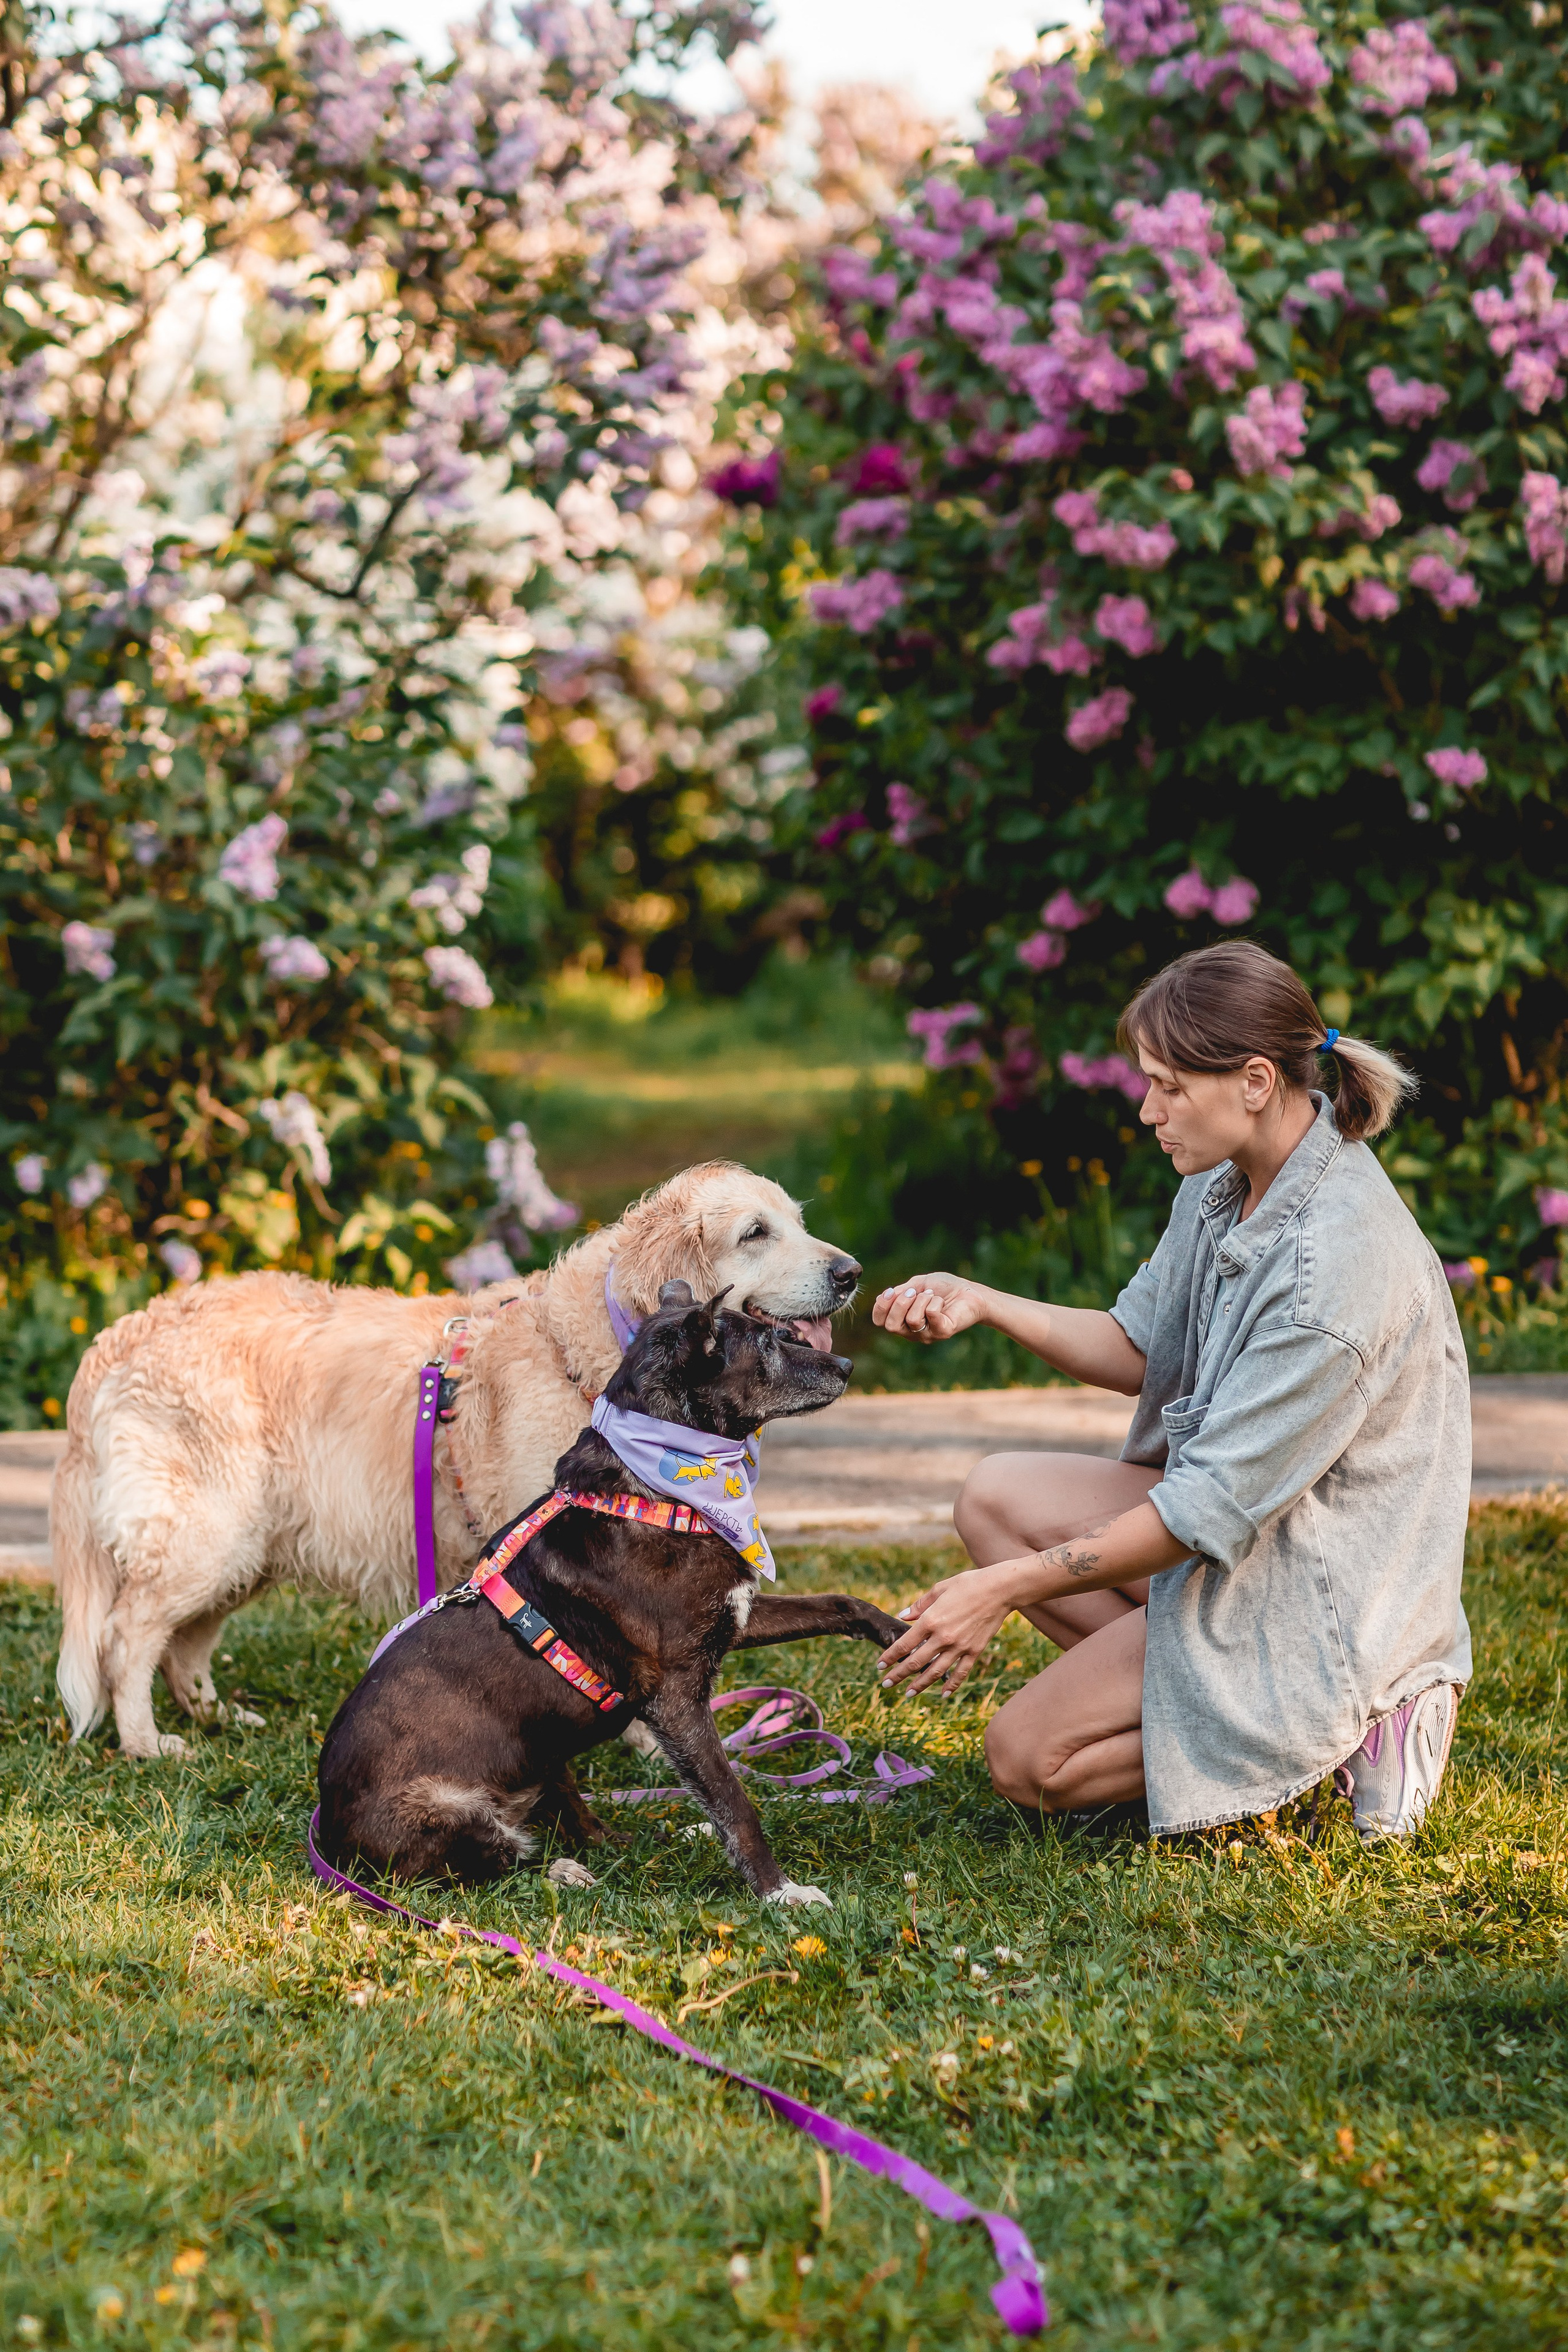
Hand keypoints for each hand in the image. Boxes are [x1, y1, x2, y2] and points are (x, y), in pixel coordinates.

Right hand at [872, 1271, 987, 1344]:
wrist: (970, 1291)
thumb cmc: (944, 1288)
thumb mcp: (917, 1284)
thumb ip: (900, 1292)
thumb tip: (881, 1298)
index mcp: (903, 1320)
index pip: (880, 1321)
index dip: (881, 1306)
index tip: (891, 1291)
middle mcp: (912, 1332)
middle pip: (891, 1325)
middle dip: (900, 1303)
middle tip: (914, 1292)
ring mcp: (928, 1334)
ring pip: (912, 1319)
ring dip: (922, 1299)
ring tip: (933, 1295)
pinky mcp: (943, 1332)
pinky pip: (930, 1315)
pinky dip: (934, 1302)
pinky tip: (942, 1301)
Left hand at [878, 1565, 1014, 1698]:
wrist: (999, 1589)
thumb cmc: (967, 1584)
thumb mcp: (939, 1589)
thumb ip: (919, 1605)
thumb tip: (902, 1616)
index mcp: (931, 1620)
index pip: (904, 1644)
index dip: (889, 1657)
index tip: (879, 1666)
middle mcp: (943, 1637)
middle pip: (915, 1662)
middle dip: (898, 1675)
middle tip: (886, 1684)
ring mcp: (960, 1646)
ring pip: (936, 1671)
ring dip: (920, 1684)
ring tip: (908, 1693)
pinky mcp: (975, 1651)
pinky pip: (961, 1672)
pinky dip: (952, 1685)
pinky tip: (943, 1695)